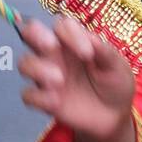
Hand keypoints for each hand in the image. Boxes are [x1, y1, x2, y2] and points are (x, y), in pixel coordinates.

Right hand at [18, 16, 134, 139]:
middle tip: (51, 46)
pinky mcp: (44, 100)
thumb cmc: (115, 83)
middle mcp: (56, 55)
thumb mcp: (117, 66)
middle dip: (35, 34)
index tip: (88, 54)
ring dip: (38, 69)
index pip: (61, 26)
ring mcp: (47, 77)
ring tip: (60, 80)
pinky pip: (28, 95)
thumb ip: (104, 51)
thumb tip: (91, 38)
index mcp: (73, 42)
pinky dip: (39, 97)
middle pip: (30, 33)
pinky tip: (57, 102)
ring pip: (24, 63)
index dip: (69, 34)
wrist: (115, 116)